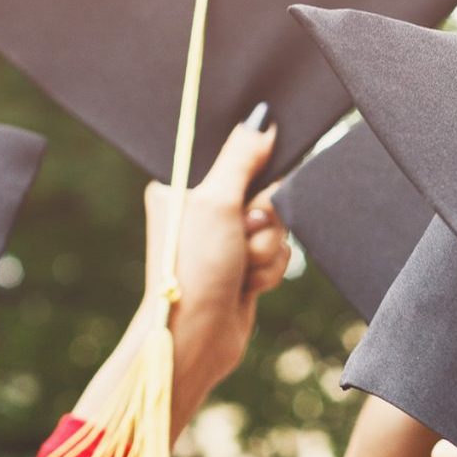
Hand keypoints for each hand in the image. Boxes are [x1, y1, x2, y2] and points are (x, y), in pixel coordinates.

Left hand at [153, 117, 291, 424]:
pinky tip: (247, 286)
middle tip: (241, 236)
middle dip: (262, 221)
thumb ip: (242, 158)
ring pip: (274, 226)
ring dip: (266, 249)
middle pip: (262, 194)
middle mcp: (201, 212)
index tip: (254, 191)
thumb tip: (262, 120)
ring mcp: (223, 241)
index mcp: (181, 188)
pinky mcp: (241, 267)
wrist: (196, 337)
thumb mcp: (217, 202)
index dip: (252, 175)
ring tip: (241, 268)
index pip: (233, 160)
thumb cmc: (194, 269)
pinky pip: (276, 254)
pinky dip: (268, 270)